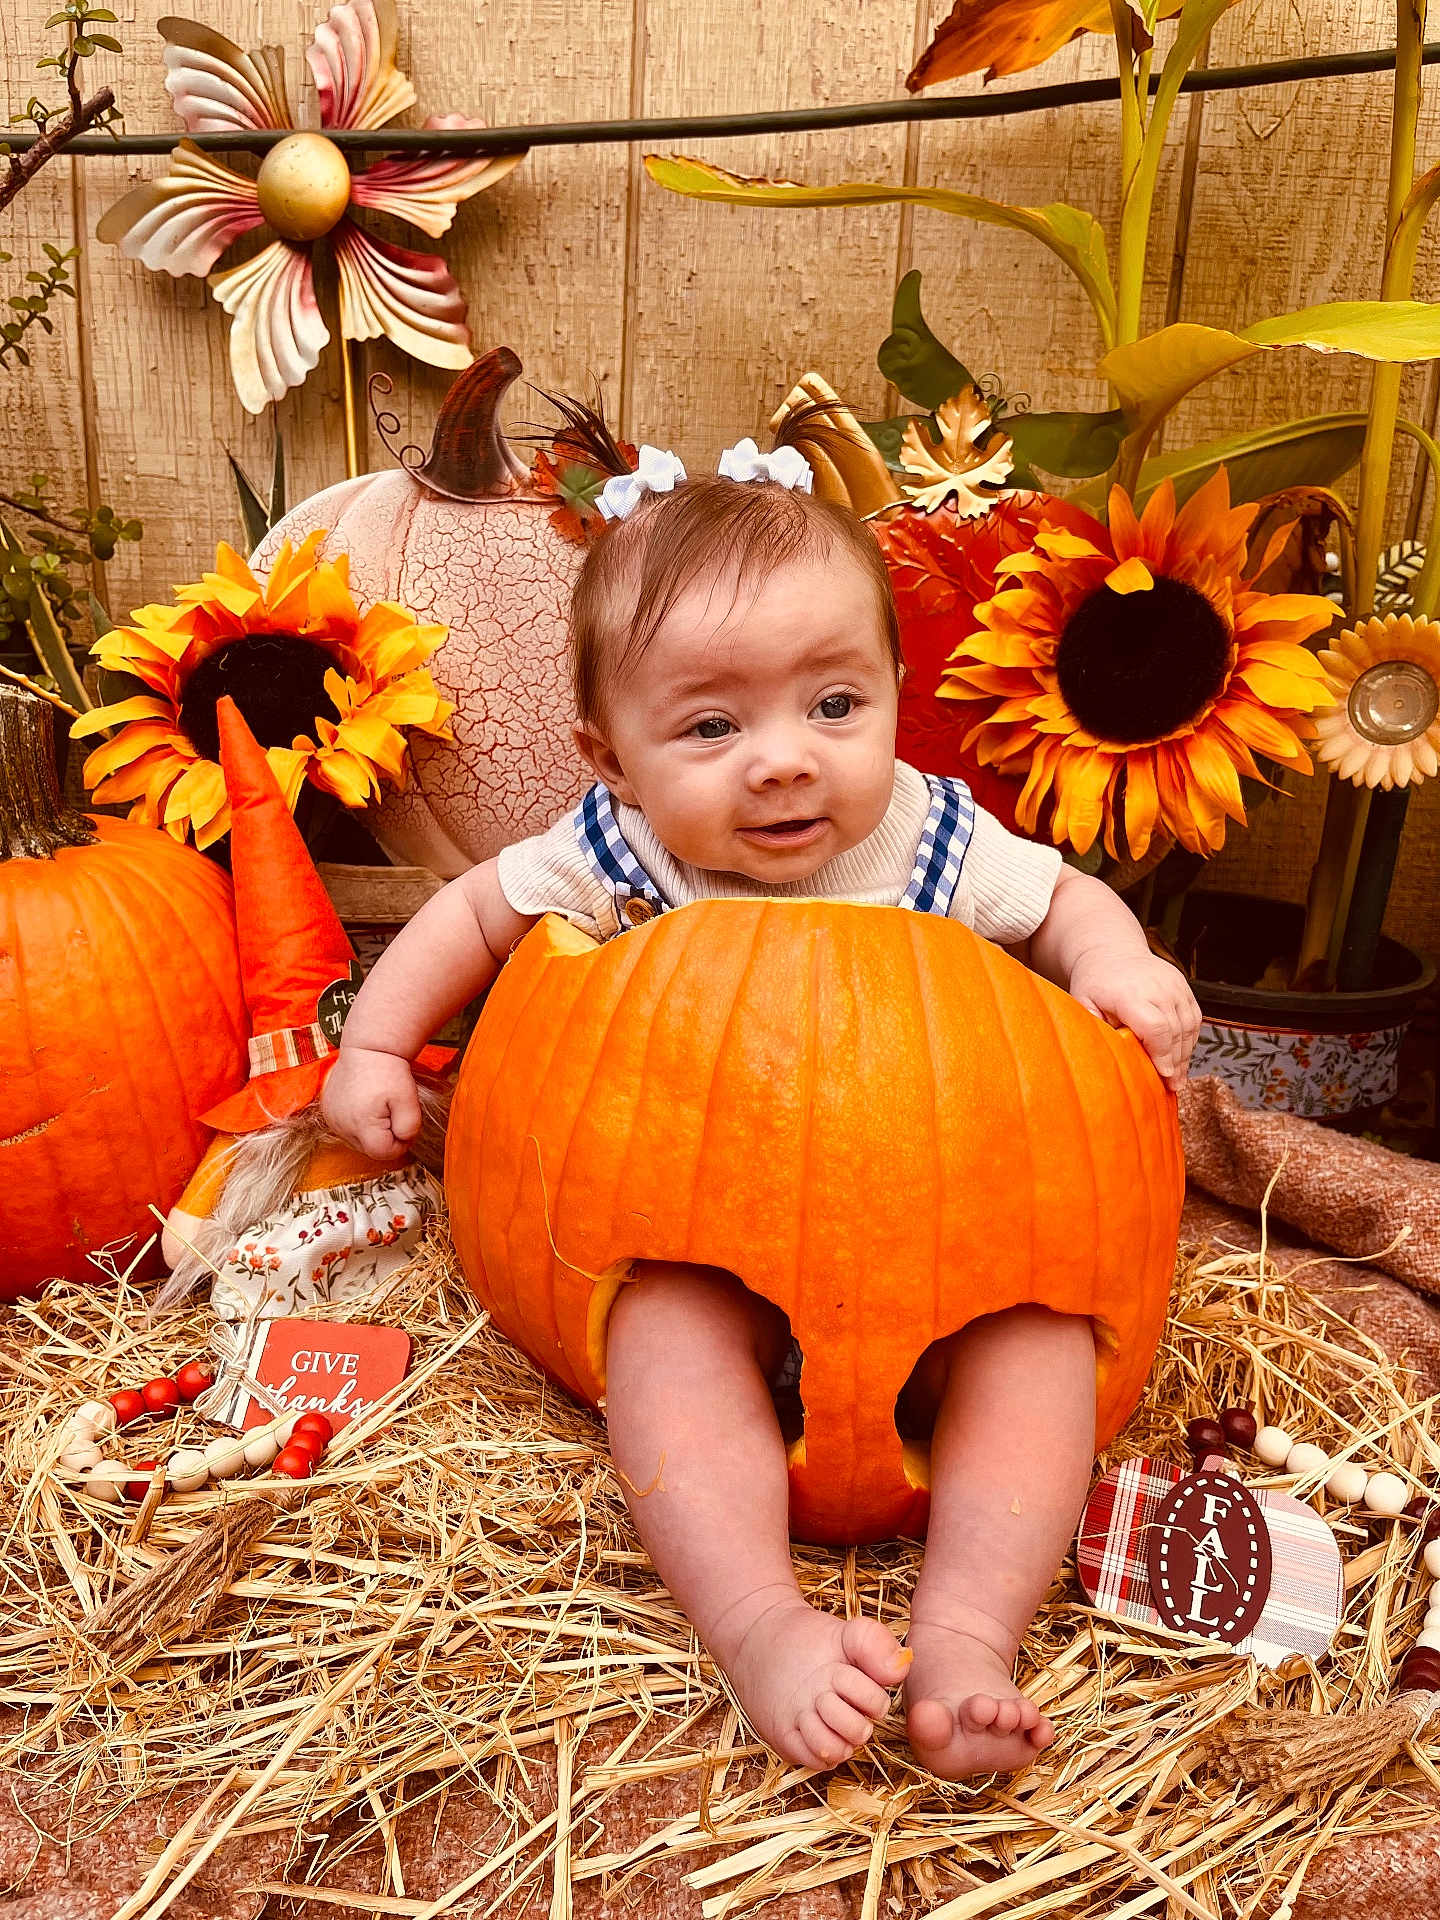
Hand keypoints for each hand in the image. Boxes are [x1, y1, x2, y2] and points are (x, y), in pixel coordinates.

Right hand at [321, 1045, 421, 1160]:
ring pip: (358, 1141)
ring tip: (379, 1105)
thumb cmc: (389, 1071)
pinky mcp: (327, 1112)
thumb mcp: (408, 1100)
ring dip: (372, 1130)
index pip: (384, 1153)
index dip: (401, 1143)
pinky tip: (366, 1105)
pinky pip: (347, 1129)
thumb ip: (409, 1128)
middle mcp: (340, 1126)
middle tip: (394, 1111)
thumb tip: (403, 1141)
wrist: (367, 1047)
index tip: (406, 1123)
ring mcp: (331, 1119)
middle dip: (387, 1136)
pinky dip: (359, 1122)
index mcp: (360, 1125)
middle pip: (370, 1149)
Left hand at [1066, 951, 1200, 1093]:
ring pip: (1188, 1026)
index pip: (1155, 1027)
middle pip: (1175, 1031)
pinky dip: (1189, 1039)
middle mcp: (1158, 987)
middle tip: (1172, 1086)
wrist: (1112, 951)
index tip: (1164, 1075)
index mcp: (1131, 993)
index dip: (1162, 1054)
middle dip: (1175, 1062)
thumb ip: (1094, 1028)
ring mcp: (1174, 985)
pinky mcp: (1183, 986)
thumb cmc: (1095, 982)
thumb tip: (1106, 1056)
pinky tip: (1181, 1057)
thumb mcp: (1083, 1003)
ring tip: (1178, 1078)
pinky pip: (1193, 1018)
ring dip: (1185, 1054)